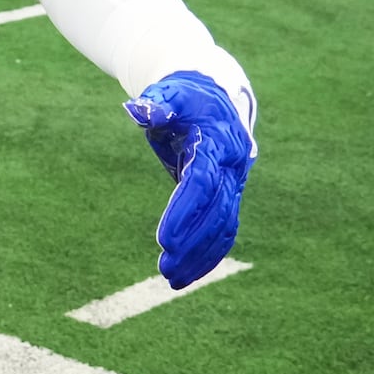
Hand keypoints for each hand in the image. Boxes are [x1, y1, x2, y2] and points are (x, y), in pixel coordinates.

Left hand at [123, 71, 254, 289]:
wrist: (215, 96)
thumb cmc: (186, 95)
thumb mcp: (172, 93)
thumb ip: (158, 103)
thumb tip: (140, 109)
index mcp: (218, 142)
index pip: (202, 183)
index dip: (185, 212)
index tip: (165, 240)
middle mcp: (232, 166)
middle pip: (216, 211)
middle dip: (193, 242)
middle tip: (165, 269)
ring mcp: (234, 182)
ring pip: (224, 226)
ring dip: (201, 256)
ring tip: (172, 280)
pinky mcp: (229, 194)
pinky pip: (225, 229)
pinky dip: (210, 253)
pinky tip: (188, 275)